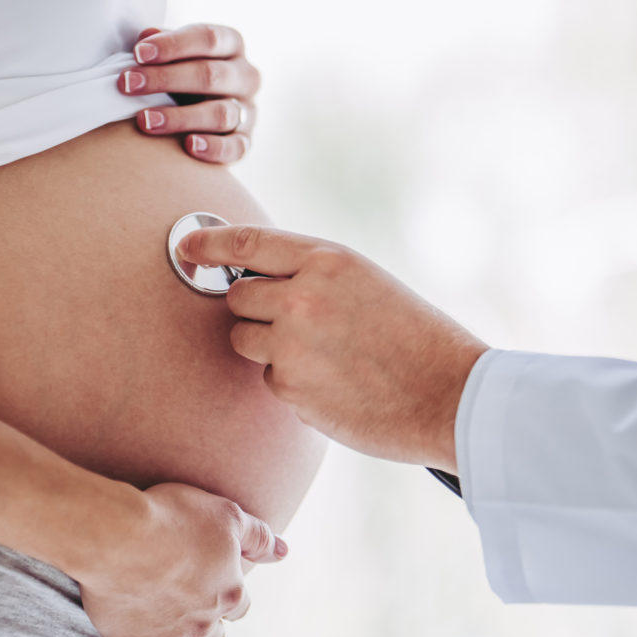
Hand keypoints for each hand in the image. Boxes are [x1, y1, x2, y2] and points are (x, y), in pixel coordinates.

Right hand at [76, 482, 283, 636]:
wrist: (118, 535)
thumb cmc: (174, 517)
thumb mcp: (226, 515)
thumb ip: (258, 537)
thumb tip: (283, 552)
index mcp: (228, 594)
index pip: (240, 606)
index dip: (229, 594)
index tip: (213, 580)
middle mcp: (201, 623)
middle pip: (213, 636)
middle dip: (205, 623)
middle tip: (188, 603)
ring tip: (162, 628)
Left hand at [118, 24, 259, 163]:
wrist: (202, 114)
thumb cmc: (182, 74)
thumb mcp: (175, 54)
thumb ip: (162, 45)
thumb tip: (145, 37)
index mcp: (231, 44)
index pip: (207, 38)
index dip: (173, 45)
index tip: (138, 53)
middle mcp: (245, 76)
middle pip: (211, 75)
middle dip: (166, 79)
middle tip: (127, 84)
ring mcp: (248, 110)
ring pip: (220, 113)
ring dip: (180, 117)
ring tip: (145, 121)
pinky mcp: (245, 141)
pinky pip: (235, 147)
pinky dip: (213, 147)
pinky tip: (189, 146)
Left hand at [176, 225, 488, 471]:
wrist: (449, 394)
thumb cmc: (413, 336)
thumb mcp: (365, 282)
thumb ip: (312, 275)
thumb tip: (255, 279)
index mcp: (327, 261)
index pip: (248, 243)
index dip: (209, 243)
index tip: (186, 246)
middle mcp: (303, 299)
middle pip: (238, 297)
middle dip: (253, 309)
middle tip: (295, 322)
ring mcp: (293, 347)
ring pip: (244, 340)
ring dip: (269, 347)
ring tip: (325, 355)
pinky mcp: (291, 390)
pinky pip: (269, 379)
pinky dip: (292, 383)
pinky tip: (334, 383)